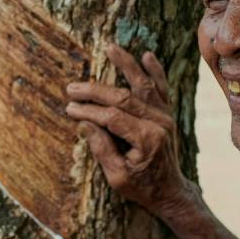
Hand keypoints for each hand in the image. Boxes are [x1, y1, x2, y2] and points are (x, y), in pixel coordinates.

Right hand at [65, 44, 190, 218]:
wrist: (170, 191)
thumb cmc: (141, 187)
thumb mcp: (117, 176)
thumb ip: (102, 148)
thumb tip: (84, 122)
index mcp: (147, 139)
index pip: (112, 117)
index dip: (89, 111)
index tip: (69, 108)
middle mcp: (159, 123)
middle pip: (123, 97)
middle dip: (95, 91)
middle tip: (72, 87)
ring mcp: (165, 116)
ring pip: (144, 85)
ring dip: (127, 65)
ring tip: (110, 47)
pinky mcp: (166, 113)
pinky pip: (162, 88)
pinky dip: (156, 71)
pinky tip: (147, 55)